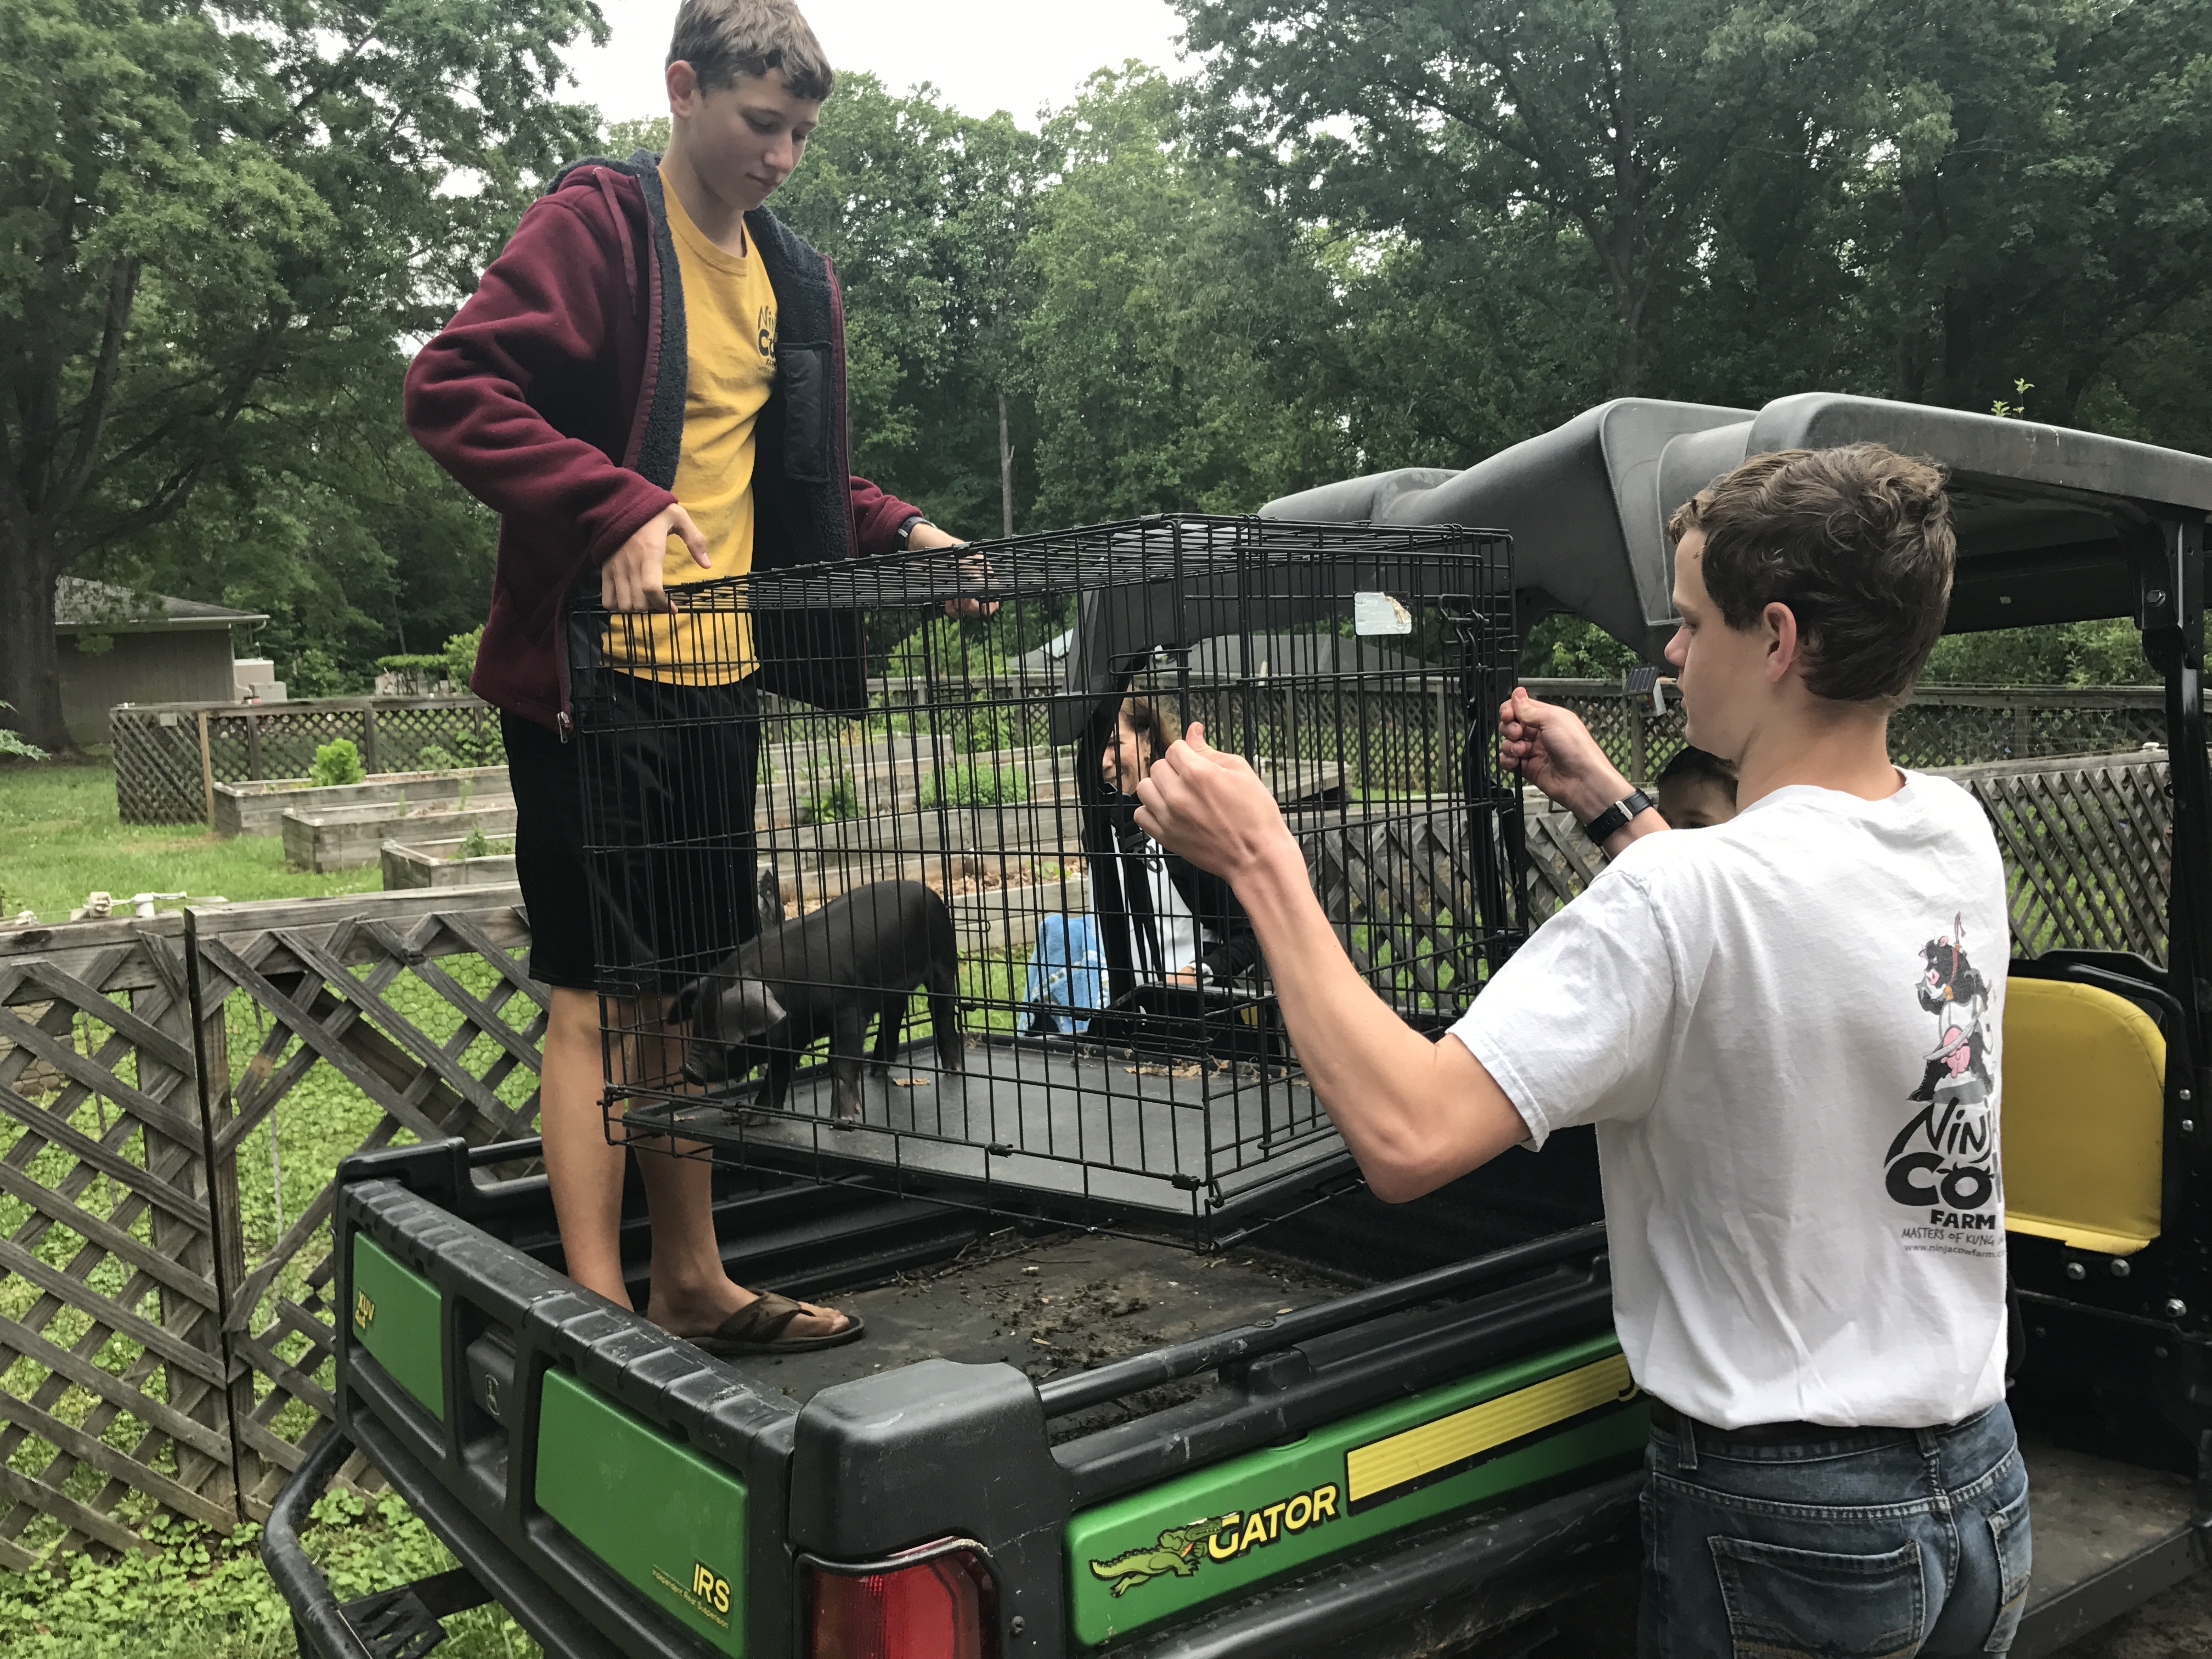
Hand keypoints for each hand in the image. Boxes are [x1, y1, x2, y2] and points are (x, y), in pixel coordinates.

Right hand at [602, 503, 707, 611]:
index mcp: (650, 551)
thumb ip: (695, 540)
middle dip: (651, 608)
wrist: (619, 500)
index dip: (662, 604)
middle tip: (660, 601)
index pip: (651, 588)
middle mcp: (630, 563)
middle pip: (637, 602)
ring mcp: (615, 567)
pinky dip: (617, 604)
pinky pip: (607, 597)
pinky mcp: (604, 568)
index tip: (673, 608)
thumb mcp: (678, 517)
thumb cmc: (652, 510)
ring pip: (622, 604)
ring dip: (635, 608)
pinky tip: (628, 598)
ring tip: (645, 601)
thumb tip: (706, 564)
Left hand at [906, 521, 999, 617]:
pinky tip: (947, 602)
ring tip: (952, 600)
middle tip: (963, 599)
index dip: (990, 604)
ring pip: (968, 610)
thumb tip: (984, 595)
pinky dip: (952, 610)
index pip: (994, 595)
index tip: (982, 605)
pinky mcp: (952, 595)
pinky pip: (956, 610)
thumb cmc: (949, 551)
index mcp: (985, 575)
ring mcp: (964, 591)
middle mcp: (977, 584)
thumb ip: (976, 579)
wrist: (927, 548)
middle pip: (981, 606)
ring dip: (960, 608)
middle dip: (971, 606)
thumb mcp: (966, 563)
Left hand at [1133, 722, 1297, 886]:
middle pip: (1158, 766)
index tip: (1195, 760)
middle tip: (1192, 780)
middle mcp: (1177, 794)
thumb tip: (1193, 732)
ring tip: (1178, 794)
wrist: (1256, 856)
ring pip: (1144, 788)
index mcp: (1198, 773)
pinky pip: (1141, 814)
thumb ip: (1210, 751)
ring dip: (1159, 787)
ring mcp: (1168, 817)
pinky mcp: (1165, 836)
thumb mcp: (1241, 772)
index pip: (1175, 748)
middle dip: (1174, 769)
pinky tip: (1168, 811)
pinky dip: (1151, 810)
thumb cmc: (1255, 816)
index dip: (1187, 752)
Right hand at [1497, 687, 1631, 821]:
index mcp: (1549, 717)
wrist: (1582, 780)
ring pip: (1509, 742)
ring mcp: (1534, 751)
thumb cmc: (1577, 749)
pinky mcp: (1529, 768)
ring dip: (1510, 745)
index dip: (1511, 709)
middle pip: (1512, 724)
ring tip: (1521, 750)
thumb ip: (1530, 708)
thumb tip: (1517, 694)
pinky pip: (1509, 760)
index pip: (1522, 707)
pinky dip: (1507, 760)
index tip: (1508, 714)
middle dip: (1509, 727)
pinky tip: (1515, 761)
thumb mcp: (1553, 719)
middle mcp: (1541, 733)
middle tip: (1517, 733)